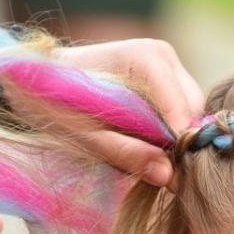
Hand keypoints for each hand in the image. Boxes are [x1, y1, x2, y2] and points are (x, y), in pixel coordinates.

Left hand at [54, 38, 203, 186]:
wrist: (41, 81)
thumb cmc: (58, 104)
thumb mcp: (86, 135)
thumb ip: (127, 154)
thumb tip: (168, 176)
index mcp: (145, 58)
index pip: (182, 108)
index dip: (180, 145)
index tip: (173, 177)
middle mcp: (162, 56)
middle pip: (192, 111)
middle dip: (177, 143)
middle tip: (151, 169)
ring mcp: (167, 66)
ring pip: (191, 114)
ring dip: (172, 140)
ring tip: (140, 153)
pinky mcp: (166, 81)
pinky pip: (181, 114)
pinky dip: (167, 134)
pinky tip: (142, 142)